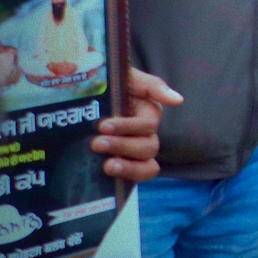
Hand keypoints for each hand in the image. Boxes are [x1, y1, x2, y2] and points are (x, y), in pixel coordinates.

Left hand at [92, 68, 181, 182]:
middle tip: (97, 143)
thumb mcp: (127, 77)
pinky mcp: (121, 166)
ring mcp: (133, 153)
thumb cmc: (105, 84)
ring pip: (147, 167)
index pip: (147, 126)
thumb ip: (152, 86)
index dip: (127, 127)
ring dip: (128, 167)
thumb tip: (178, 101)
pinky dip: (126, 179)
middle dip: (123, 146)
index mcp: (147, 114)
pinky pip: (134, 179)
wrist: (79, 94)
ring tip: (107, 166)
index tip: (103, 126)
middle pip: (148, 147)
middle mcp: (144, 135)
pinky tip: (108, 177)